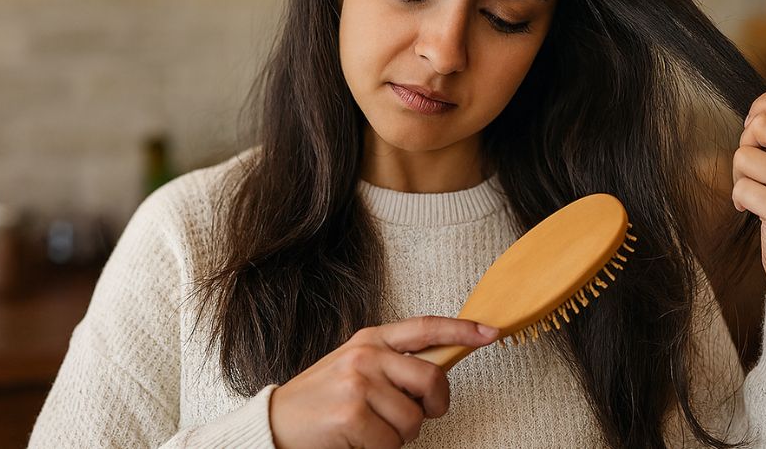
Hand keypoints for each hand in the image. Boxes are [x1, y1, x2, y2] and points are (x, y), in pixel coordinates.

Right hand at [269, 316, 500, 448]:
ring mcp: (359, 383)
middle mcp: (367, 355)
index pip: (426, 327)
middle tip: (415, 417)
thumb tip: (437, 375)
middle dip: (434, 406)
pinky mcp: (352, 414)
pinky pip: (392, 443)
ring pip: (414, 420)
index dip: (462, 329)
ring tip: (369, 429)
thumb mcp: (357, 369)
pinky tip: (357, 440)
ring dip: (399, 436)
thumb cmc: (322, 402)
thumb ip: (393, 364)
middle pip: (433, 378)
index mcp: (371, 339)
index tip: (489, 333)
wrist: (276, 425)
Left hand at [733, 72, 765, 313]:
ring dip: (740, 178)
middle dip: (745, 146)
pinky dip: (740, 201)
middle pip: (759, 124)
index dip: (760, 109)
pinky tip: (755, 213)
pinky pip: (741, 189)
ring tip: (757, 194)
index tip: (758, 134)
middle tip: (757, 171)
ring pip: (743, 157)